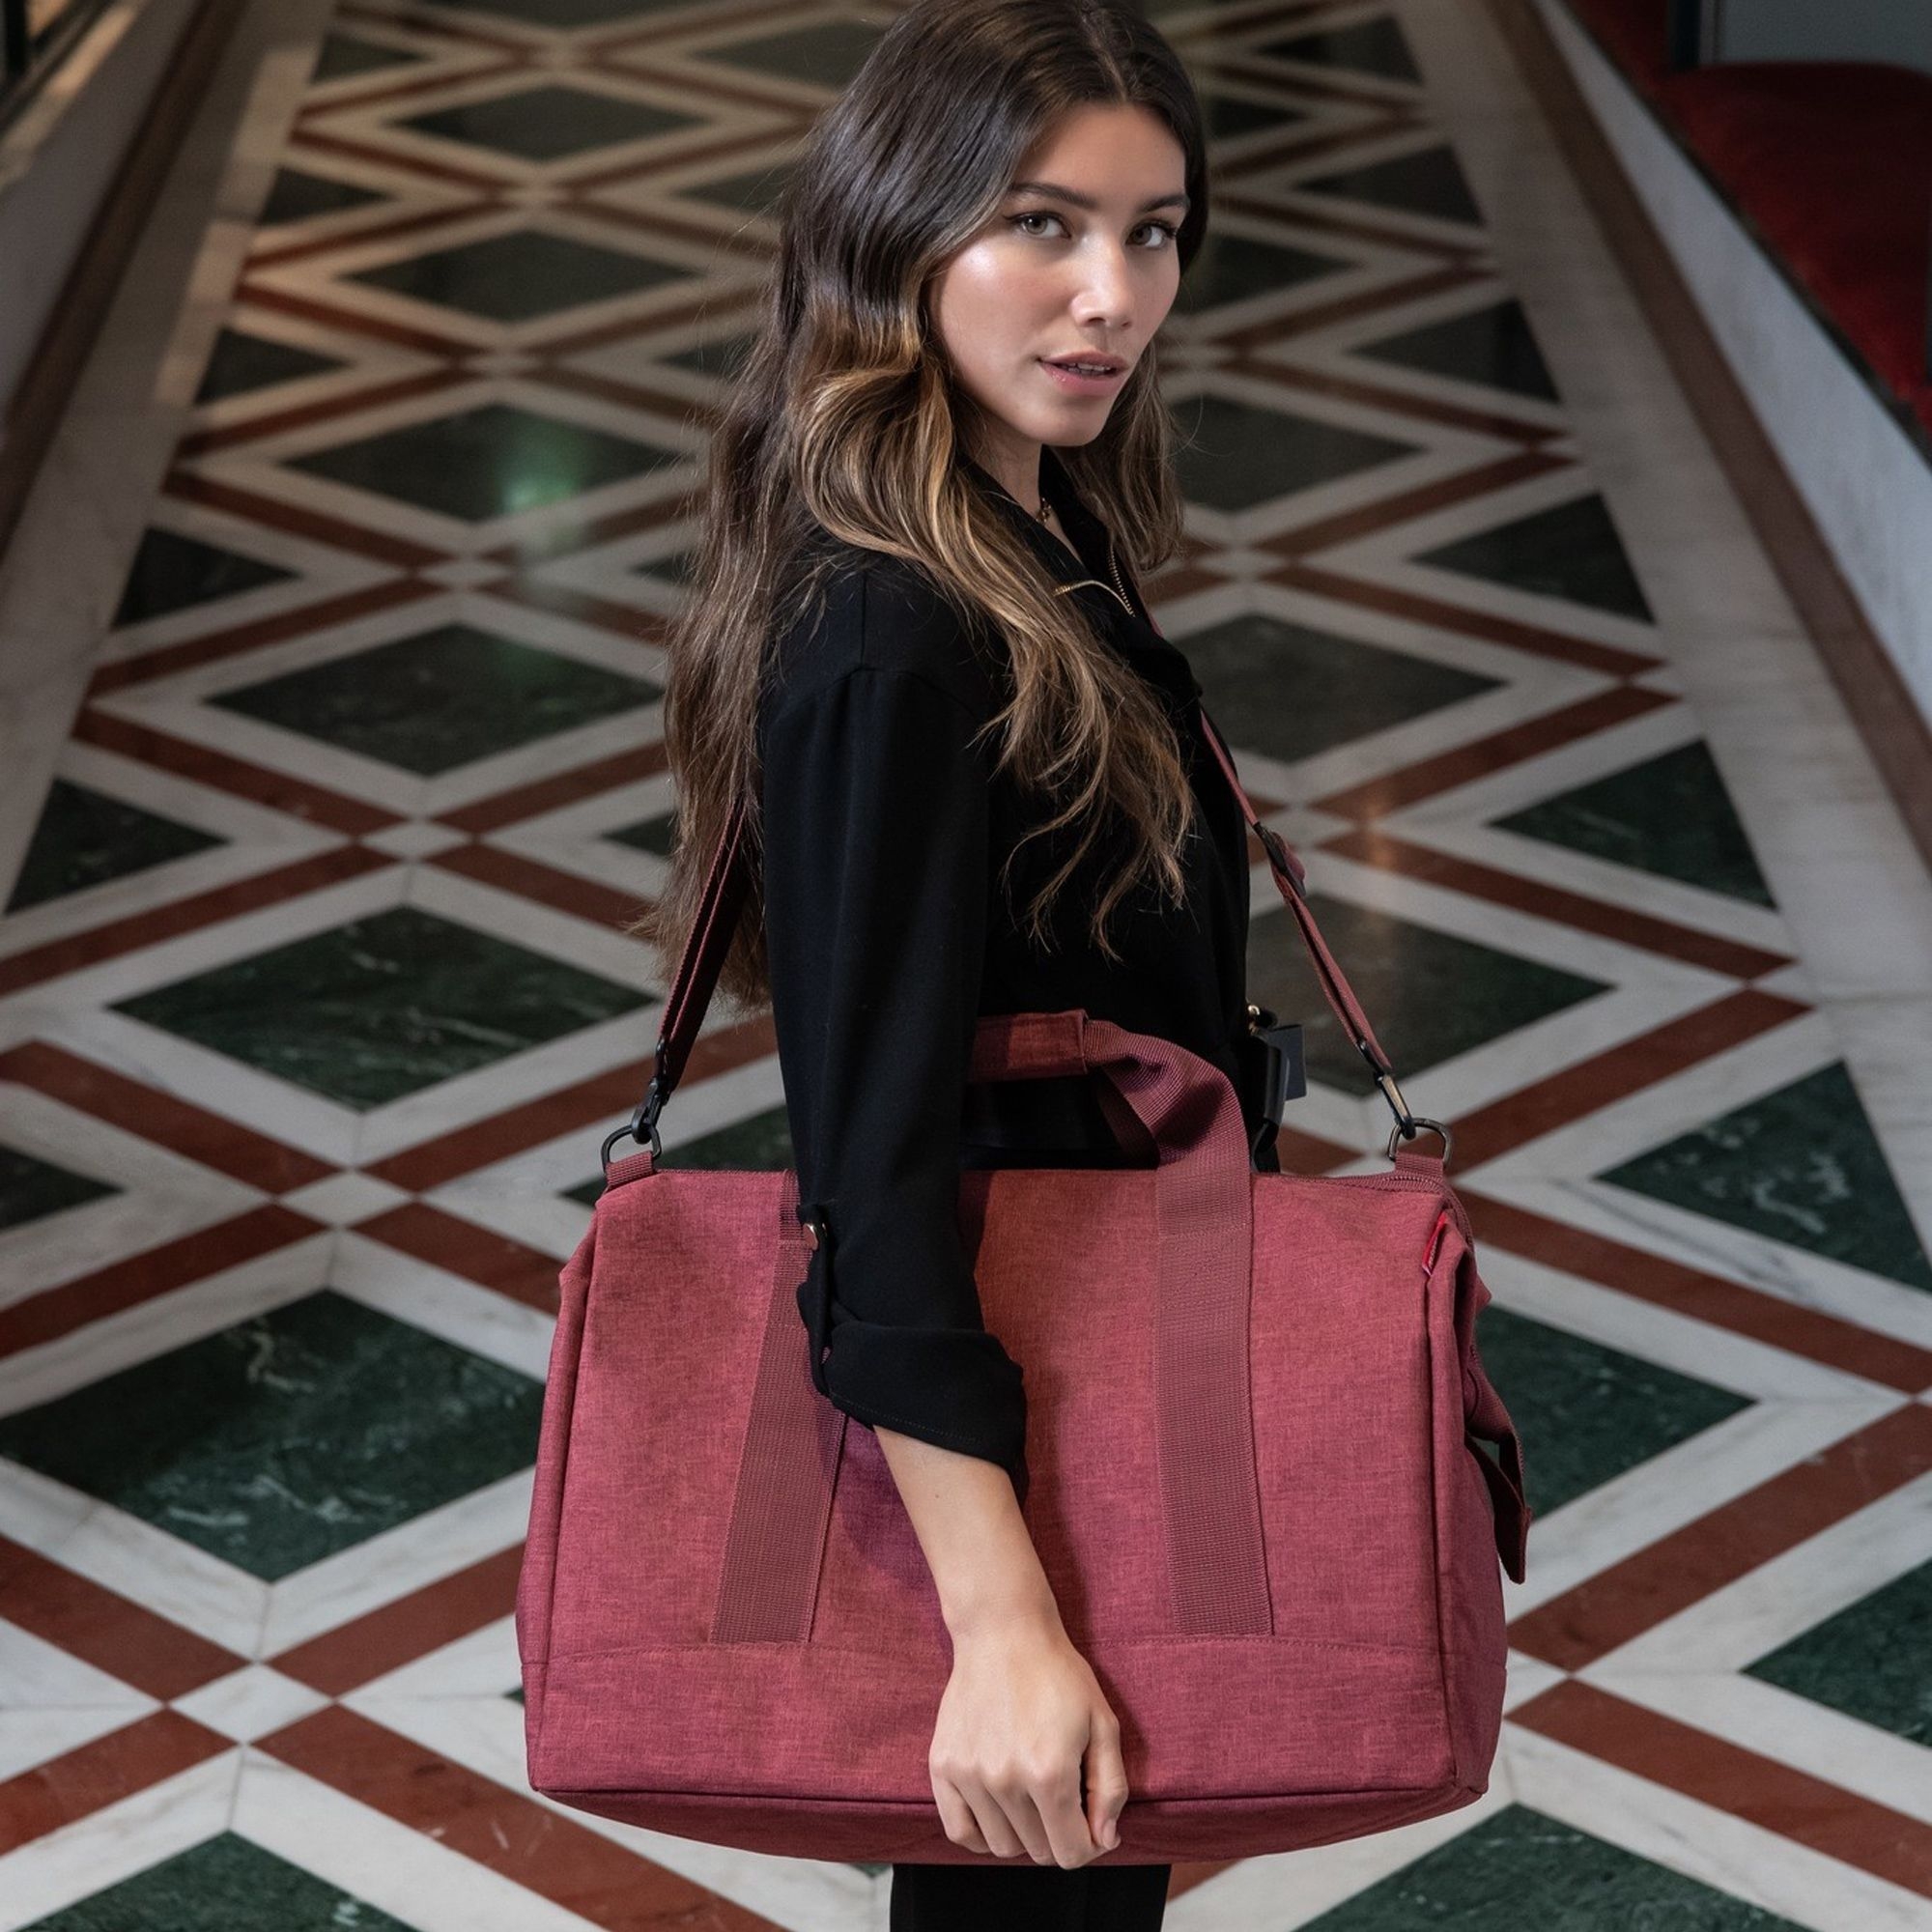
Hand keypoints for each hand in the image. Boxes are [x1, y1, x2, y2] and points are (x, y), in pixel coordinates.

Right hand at [927, 1603, 1127, 1866]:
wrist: (1003, 1632)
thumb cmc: (1059, 1675)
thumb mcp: (1103, 1723)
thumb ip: (1110, 1788)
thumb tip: (1103, 1841)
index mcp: (1050, 1774)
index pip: (1070, 1853)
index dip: (1089, 1844)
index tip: (1091, 1823)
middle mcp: (1005, 1781)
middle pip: (1038, 1851)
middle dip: (1058, 1834)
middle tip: (1062, 1797)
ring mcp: (969, 1775)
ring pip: (1001, 1846)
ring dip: (1023, 1833)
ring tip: (1031, 1795)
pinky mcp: (943, 1766)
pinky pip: (959, 1832)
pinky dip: (982, 1834)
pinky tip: (998, 1811)